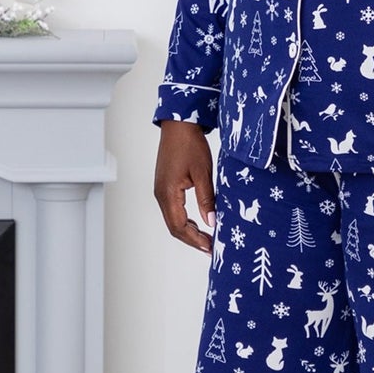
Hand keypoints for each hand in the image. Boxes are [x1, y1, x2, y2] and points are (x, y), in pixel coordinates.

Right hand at [154, 120, 216, 253]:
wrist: (179, 125)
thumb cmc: (190, 145)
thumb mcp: (203, 173)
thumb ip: (207, 199)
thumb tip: (212, 222)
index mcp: (168, 193)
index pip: (179, 226)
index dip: (195, 240)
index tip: (210, 247)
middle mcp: (161, 195)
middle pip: (174, 227)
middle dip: (192, 239)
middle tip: (210, 247)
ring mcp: (161, 191)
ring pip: (173, 220)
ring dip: (189, 231)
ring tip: (207, 238)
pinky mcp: (165, 186)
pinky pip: (173, 210)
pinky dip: (186, 220)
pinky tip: (199, 222)